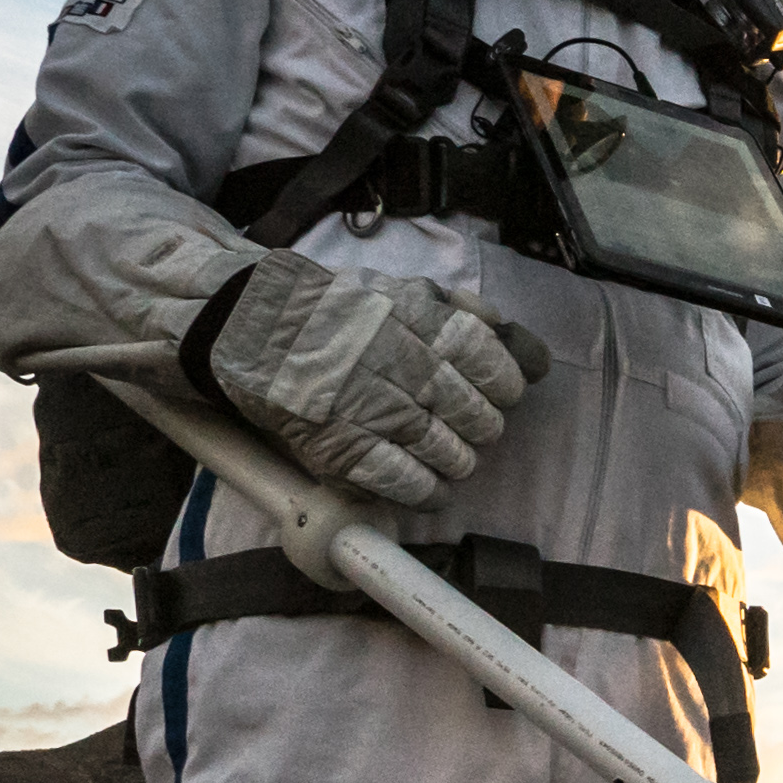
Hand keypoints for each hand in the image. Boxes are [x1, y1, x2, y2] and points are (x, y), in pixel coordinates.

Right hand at [189, 257, 545, 507]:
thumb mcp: (400, 291)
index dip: (505, 380)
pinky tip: (429, 489)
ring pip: (444, 451)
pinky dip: (425, 491)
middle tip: (474, 429)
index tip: (502, 391)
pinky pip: (400, 480)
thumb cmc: (337, 313)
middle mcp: (393, 359)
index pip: (486, 355)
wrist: (251, 329)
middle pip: (472, 412)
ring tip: (451, 458)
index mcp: (413, 315)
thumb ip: (465, 313)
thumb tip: (531, 353)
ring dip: (458, 462)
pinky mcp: (336, 445)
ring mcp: (364, 405)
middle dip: (482, 427)